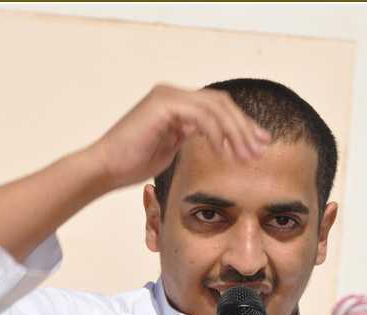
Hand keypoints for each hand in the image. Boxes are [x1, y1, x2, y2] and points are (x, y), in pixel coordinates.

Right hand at [88, 84, 270, 189]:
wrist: (106, 168)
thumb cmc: (133, 163)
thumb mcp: (172, 147)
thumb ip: (193, 137)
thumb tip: (221, 142)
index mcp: (177, 103)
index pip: (219, 107)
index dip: (243, 125)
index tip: (261, 145)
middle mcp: (173, 94)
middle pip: (222, 103)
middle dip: (245, 127)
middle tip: (260, 150)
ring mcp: (168, 96)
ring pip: (216, 108)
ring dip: (236, 133)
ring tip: (247, 156)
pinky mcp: (163, 105)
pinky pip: (201, 116)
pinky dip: (217, 134)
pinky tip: (224, 152)